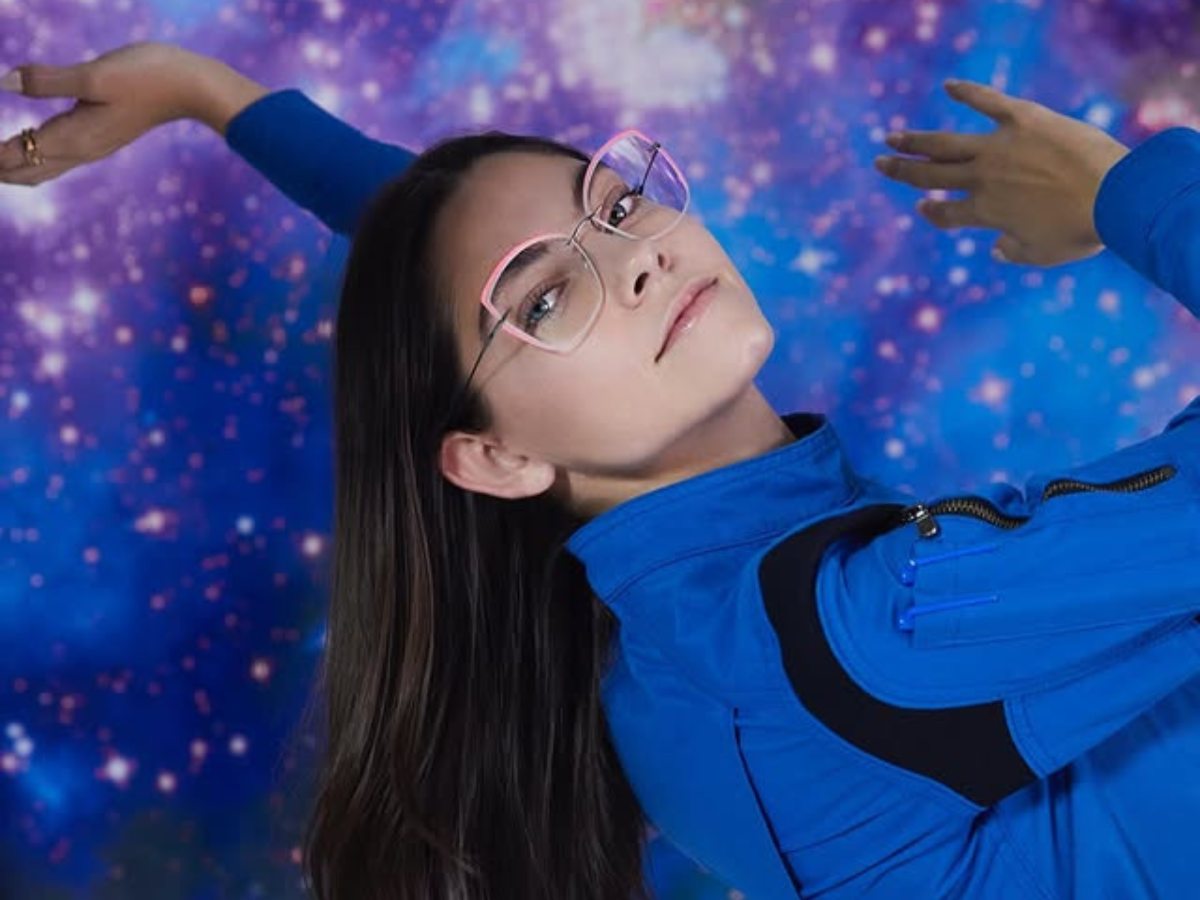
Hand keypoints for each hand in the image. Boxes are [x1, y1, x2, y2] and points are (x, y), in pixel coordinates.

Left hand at [0, 41, 267, 187]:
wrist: (192, 88)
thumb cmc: (147, 77)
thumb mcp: (95, 75)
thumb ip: (47, 80)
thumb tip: (4, 83)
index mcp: (75, 136)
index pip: (18, 152)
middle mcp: (82, 148)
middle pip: (28, 171)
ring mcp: (93, 145)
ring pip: (43, 168)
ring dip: (14, 169)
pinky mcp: (100, 136)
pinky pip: (58, 158)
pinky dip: (34, 159)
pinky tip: (28, 151)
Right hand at [874, 80, 1129, 266]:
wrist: (1114, 195)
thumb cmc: (1081, 231)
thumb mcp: (1043, 254)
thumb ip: (1014, 253)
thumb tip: (997, 250)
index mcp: (986, 213)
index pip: (946, 213)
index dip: (932, 211)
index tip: (923, 206)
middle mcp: (982, 179)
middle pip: (931, 175)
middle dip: (902, 170)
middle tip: (880, 162)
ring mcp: (998, 148)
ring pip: (944, 144)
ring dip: (915, 140)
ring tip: (893, 136)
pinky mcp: (1022, 119)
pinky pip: (988, 102)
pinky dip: (967, 92)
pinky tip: (949, 86)